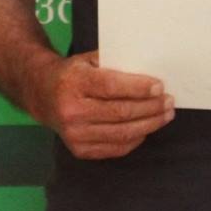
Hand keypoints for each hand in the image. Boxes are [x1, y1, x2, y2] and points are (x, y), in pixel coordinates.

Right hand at [30, 51, 172, 159]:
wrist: (42, 95)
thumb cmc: (73, 74)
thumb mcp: (88, 60)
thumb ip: (114, 64)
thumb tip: (149, 70)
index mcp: (74, 83)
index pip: (112, 87)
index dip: (139, 88)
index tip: (160, 87)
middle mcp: (72, 111)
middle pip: (121, 112)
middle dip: (150, 108)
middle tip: (169, 102)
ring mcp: (74, 134)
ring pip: (122, 133)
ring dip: (149, 125)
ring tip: (165, 115)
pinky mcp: (79, 150)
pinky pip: (116, 148)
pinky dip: (136, 139)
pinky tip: (147, 128)